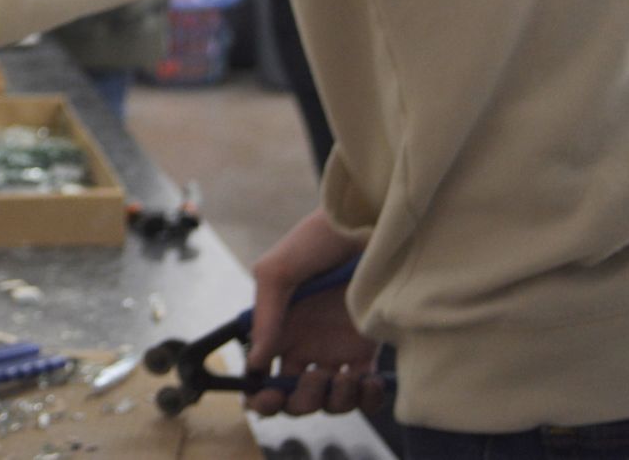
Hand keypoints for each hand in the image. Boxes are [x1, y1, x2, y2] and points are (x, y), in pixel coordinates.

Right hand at [247, 209, 384, 416]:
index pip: (262, 372)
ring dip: (334, 401)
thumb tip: (256, 361)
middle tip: (305, 387)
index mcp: (279, 327)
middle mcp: (307, 342)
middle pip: (294, 396)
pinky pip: (366, 392)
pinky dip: (366, 399)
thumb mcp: (278, 269)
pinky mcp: (371, 350)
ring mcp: (339, 348)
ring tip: (341, 378)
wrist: (371, 225)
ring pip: (331, 400)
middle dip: (295, 403)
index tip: (263, 397)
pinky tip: (367, 382)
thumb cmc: (320, 239)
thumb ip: (266, 314)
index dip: (259, 393)